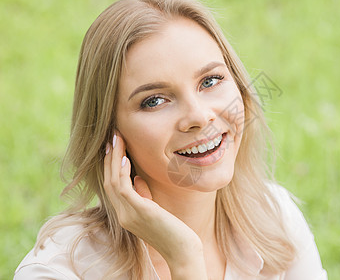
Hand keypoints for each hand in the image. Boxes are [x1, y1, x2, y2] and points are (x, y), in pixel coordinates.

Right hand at [103, 132, 207, 278]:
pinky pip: (124, 189)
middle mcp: (123, 214)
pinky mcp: (139, 213)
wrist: (182, 251)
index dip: (111, 165)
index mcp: (126, 213)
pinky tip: (126, 159)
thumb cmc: (173, 230)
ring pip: (113, 182)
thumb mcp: (155, 209)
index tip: (114, 146)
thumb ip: (144, 195)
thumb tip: (137, 179)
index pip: (112, 185)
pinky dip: (123, 172)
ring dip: (114, 159)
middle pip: (108, 181)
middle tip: (113, 137)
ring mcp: (129, 215)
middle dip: (109, 158)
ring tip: (117, 140)